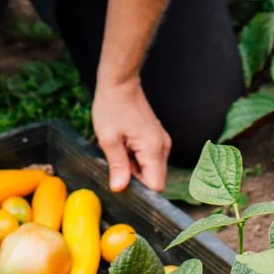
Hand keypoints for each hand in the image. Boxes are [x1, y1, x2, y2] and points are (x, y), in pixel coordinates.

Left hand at [92, 78, 170, 193]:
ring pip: (151, 169)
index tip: (123, 184)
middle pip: (154, 179)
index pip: (156, 186)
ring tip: (119, 149)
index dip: (140, 190)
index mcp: (154, 149)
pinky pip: (149, 158)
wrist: (120, 83)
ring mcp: (162, 141)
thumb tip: (120, 189)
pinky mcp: (157, 138)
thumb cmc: (112, 107)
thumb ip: (118, 166)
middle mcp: (163, 146)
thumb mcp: (109, 139)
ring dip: (134, 167)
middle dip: (135, 178)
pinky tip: (123, 145)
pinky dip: (136, 158)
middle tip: (116, 161)